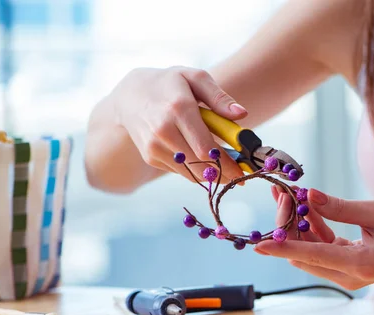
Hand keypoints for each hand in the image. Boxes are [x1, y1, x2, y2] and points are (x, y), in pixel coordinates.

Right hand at [112, 67, 247, 181]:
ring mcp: (154, 146)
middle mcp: (163, 130)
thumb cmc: (171, 84)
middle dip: (223, 173)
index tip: (244, 171)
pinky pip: (180, 170)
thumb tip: (242, 114)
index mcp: (179, 109)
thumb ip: (219, 97)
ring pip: (190, 172)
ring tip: (226, 171)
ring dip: (210, 175)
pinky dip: (194, 169)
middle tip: (240, 176)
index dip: (227, 163)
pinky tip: (202, 161)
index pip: (206, 147)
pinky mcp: (150, 156)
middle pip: (200, 164)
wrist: (130, 94)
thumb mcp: (195, 78)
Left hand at [255, 188, 373, 289]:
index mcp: (359, 264)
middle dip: (289, 225)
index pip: (312, 255)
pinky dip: (313, 230)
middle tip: (282, 194)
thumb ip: (340, 207)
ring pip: (310, 251)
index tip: (258, 246)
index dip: (282, 248)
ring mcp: (347, 275)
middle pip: (305, 253)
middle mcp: (349, 275)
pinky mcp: (347, 269)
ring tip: (291, 195)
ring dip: (299, 225)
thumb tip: (308, 195)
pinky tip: (309, 208)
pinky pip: (322, 250)